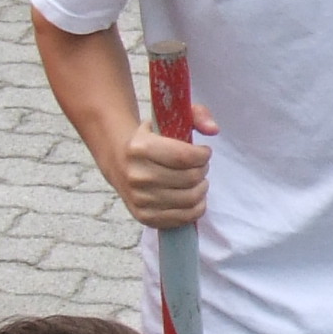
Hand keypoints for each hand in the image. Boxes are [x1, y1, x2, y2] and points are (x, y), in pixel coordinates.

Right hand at [115, 112, 210, 230]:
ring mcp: (139, 198)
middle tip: (200, 166)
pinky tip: (195, 196)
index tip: (204, 152)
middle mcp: (137, 175)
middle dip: (203, 170)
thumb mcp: (168, 118)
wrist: (119, 161)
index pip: (185, 157)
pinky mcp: (144, 216)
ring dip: (202, 188)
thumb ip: (196, 115)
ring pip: (189, 199)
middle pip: (190, 179)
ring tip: (198, 180)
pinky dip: (197, 208)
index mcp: (140, 148)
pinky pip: (183, 218)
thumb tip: (213, 130)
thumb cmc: (150, 139)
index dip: (203, 155)